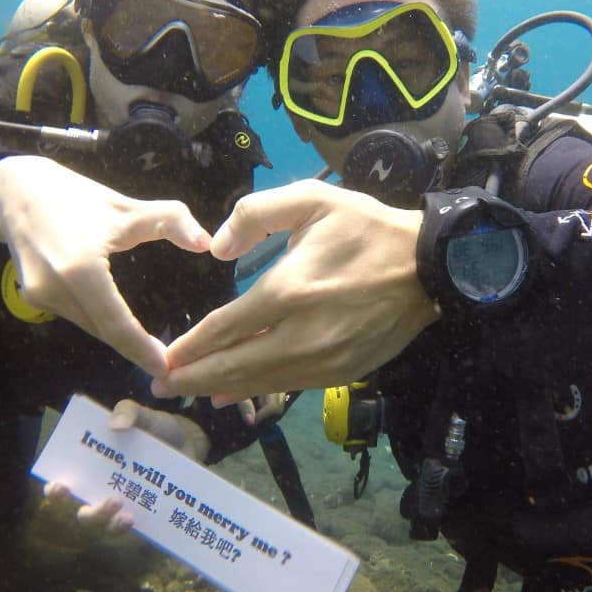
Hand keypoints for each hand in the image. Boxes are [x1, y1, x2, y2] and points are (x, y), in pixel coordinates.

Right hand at [0, 155, 210, 378]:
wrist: (14, 190)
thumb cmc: (76, 196)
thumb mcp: (127, 206)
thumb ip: (171, 222)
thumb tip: (207, 243)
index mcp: (79, 269)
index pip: (116, 323)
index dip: (141, 350)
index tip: (167, 368)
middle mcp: (55, 289)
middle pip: (103, 329)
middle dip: (134, 348)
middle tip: (168, 363)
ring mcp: (39, 296)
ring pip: (89, 326)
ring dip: (116, 335)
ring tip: (149, 346)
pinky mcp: (32, 298)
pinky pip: (74, 316)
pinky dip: (98, 320)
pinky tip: (118, 322)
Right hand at [41, 399, 211, 536]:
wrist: (191, 442)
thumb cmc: (157, 430)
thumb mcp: (144, 416)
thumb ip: (128, 412)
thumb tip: (115, 425)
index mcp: (96, 467)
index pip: (66, 483)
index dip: (55, 490)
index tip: (59, 486)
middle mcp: (105, 491)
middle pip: (86, 514)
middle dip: (91, 514)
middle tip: (108, 500)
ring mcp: (126, 507)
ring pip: (108, 527)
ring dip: (111, 522)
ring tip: (124, 509)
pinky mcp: (147, 516)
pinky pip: (135, 531)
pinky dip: (132, 528)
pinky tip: (134, 518)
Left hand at [156, 179, 439, 399]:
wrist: (430, 265)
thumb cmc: (368, 228)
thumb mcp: (312, 199)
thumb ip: (256, 213)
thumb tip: (217, 249)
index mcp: (289, 289)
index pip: (224, 328)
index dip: (189, 346)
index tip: (163, 356)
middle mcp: (302, 333)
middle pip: (234, 365)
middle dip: (192, 378)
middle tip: (160, 385)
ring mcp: (324, 358)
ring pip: (260, 382)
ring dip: (220, 388)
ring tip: (189, 391)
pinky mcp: (343, 372)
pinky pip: (289, 386)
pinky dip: (257, 390)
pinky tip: (234, 393)